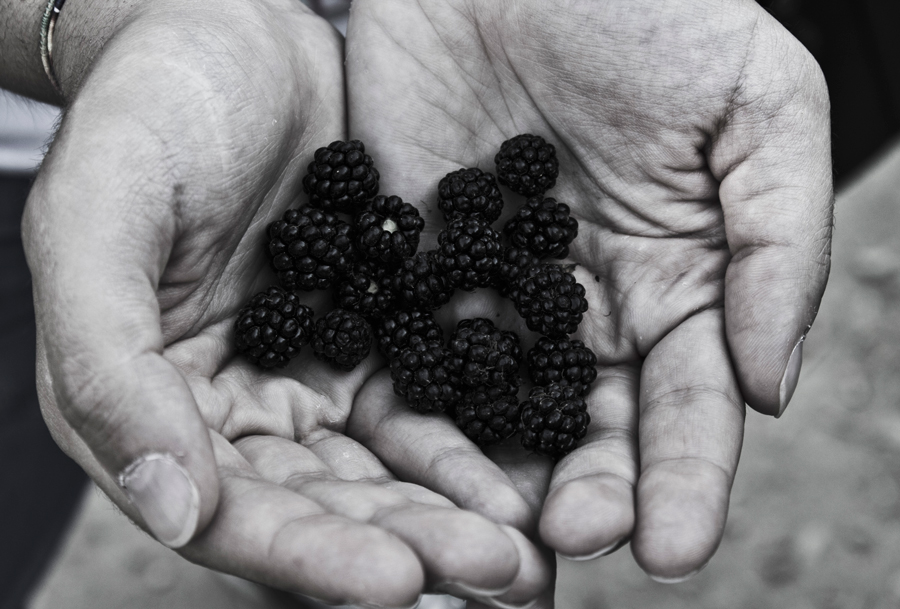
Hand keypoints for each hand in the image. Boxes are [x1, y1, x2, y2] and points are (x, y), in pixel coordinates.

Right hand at [22, 0, 549, 604]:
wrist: (227, 36)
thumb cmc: (145, 114)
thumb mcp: (95, 220)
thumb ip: (109, 364)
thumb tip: (171, 507)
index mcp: (162, 404)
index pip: (231, 513)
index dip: (309, 555)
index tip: (396, 579)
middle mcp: (249, 407)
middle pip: (329, 505)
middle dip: (412, 543)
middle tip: (500, 572)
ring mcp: (323, 370)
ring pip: (394, 464)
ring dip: (462, 506)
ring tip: (534, 545)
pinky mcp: (385, 326)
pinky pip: (439, 391)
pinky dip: (485, 429)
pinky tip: (542, 452)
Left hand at [345, 0, 831, 581]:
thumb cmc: (656, 11)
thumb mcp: (759, 106)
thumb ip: (778, 243)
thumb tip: (768, 387)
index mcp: (676, 284)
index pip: (687, 403)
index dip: (682, 478)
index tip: (671, 548)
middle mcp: (582, 309)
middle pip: (586, 425)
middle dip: (585, 489)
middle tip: (572, 540)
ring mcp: (491, 291)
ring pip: (492, 406)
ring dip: (491, 471)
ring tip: (488, 529)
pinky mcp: (410, 260)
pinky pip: (402, 344)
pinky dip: (403, 401)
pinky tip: (398, 453)